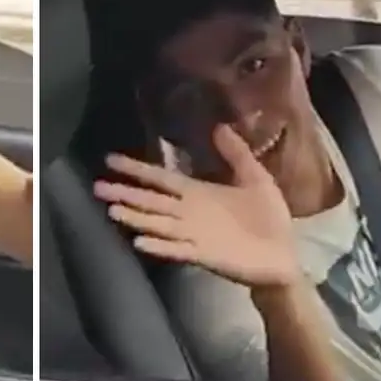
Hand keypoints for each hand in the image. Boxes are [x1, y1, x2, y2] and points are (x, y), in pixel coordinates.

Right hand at [93, 124, 298, 288]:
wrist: (283, 255)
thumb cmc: (268, 217)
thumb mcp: (256, 178)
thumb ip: (236, 154)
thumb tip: (219, 126)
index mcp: (197, 193)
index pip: (160, 179)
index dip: (137, 170)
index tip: (111, 160)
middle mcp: (188, 213)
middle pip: (150, 201)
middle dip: (124, 193)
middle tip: (98, 187)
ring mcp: (193, 235)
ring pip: (157, 224)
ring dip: (136, 218)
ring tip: (112, 211)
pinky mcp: (203, 254)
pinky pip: (177, 249)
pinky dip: (159, 246)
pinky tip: (139, 242)